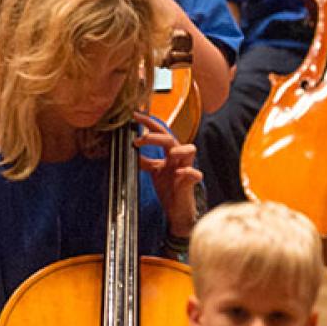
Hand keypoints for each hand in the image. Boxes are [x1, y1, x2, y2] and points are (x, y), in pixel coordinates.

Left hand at [134, 112, 201, 233]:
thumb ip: (145, 161)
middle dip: (155, 136)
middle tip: (139, 140)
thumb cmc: (169, 189)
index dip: (149, 123)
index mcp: (170, 153)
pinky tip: (179, 174)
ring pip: (190, 149)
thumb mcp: (154, 171)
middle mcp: (179, 157)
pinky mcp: (191, 182)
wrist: (177, 209)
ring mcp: (186, 168)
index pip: (161, 133)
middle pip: (170, 139)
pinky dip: (188, 172)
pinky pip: (195, 173)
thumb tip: (131, 151)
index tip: (135, 115)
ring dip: (178, 149)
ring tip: (169, 154)